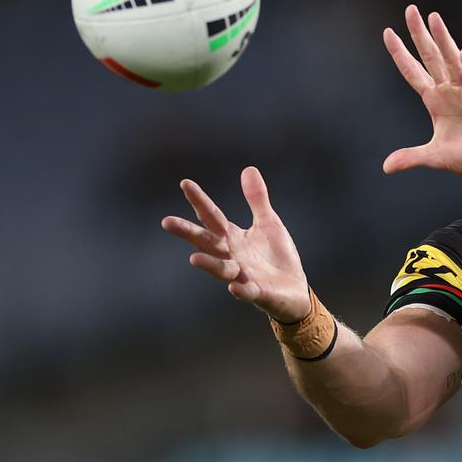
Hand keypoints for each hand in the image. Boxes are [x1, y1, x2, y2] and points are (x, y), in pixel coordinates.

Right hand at [161, 166, 310, 322]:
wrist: (295, 290)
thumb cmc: (276, 257)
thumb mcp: (268, 223)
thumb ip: (257, 199)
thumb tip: (249, 169)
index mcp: (233, 238)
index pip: (212, 217)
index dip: (199, 201)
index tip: (185, 183)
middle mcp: (232, 256)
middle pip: (207, 242)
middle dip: (188, 232)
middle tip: (166, 221)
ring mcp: (243, 276)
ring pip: (222, 270)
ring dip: (209, 265)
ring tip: (193, 258)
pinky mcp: (259, 293)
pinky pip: (247, 292)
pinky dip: (241, 290)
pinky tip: (234, 287)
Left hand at [382, 5, 461, 177]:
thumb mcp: (436, 157)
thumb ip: (411, 157)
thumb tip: (385, 167)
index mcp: (435, 101)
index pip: (413, 72)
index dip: (400, 54)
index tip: (387, 32)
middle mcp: (449, 91)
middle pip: (431, 57)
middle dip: (419, 34)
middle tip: (410, 9)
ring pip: (453, 61)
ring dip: (443, 40)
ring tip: (434, 18)